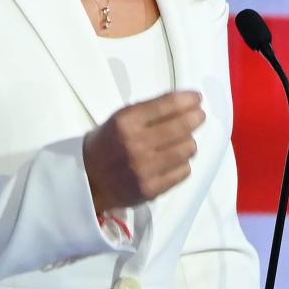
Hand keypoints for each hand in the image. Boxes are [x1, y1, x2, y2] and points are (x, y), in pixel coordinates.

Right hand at [82, 90, 205, 212]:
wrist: (88, 178)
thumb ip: (151, 110)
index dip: (187, 100)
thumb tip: (186, 102)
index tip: (197, 98)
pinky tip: (174, 161)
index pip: (166, 105)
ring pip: (187, 149)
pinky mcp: (151, 189)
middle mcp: (136, 144)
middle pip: (182, 127)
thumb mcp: (121, 118)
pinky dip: (182, 164)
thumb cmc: (108, 142)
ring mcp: (144, 169)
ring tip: (183, 141)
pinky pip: (183, 172)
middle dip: (195, 118)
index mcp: (126, 121)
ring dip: (189, 142)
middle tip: (199, 116)